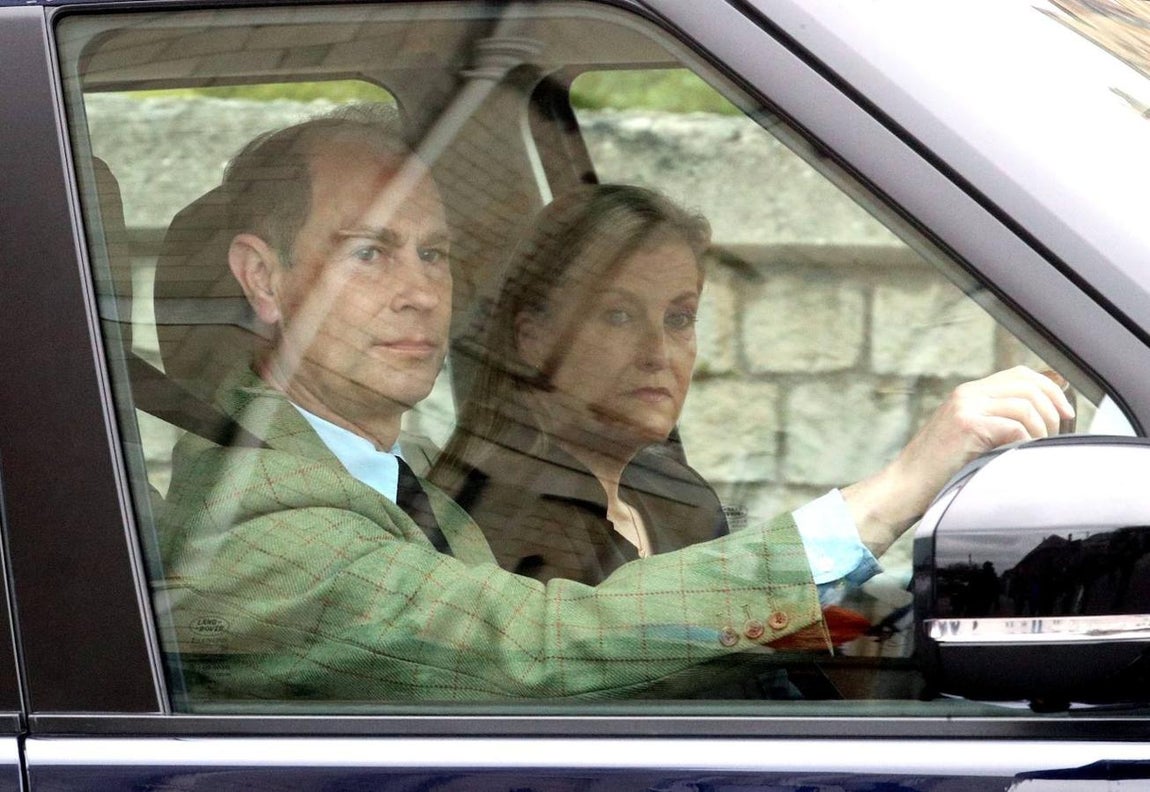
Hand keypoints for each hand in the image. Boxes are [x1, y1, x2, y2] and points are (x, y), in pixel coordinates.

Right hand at [843, 366, 1074, 556]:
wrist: (906, 486)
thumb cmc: (939, 470)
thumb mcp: (971, 437)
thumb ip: (999, 421)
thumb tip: (1045, 416)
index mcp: (969, 393)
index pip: (1021, 374)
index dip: (1050, 389)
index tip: (1065, 413)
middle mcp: (967, 394)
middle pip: (1028, 385)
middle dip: (1053, 409)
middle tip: (1056, 435)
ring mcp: (965, 407)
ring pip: (1026, 405)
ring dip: (1041, 429)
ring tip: (1037, 449)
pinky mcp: (967, 425)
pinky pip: (1014, 426)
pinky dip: (1027, 441)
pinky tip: (1021, 455)